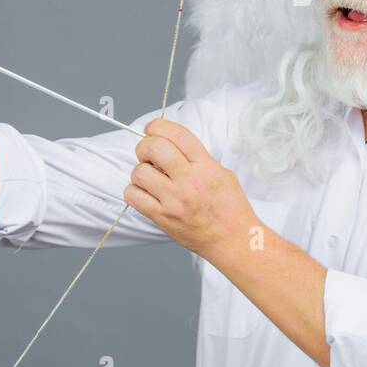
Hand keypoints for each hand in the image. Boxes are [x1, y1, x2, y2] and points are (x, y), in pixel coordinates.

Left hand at [124, 119, 258, 257]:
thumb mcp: (222, 173)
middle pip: (154, 148)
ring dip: (141, 171)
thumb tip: (169, 145)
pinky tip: (146, 193)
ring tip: (151, 177)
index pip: (177, 134)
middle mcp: (189, 181)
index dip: (158, 126)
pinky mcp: (162, 217)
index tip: (152, 128)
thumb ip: (197, 157)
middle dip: (145, 145)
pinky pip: (133, 196)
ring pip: (139, 172)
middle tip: (149, 153)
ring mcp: (173, 200)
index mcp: (206, 166)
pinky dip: (134, 191)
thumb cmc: (230, 208)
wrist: (233, 240)